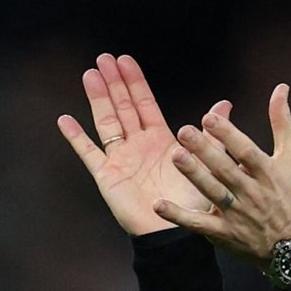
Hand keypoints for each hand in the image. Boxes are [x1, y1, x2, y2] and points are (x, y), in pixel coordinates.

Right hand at [57, 54, 231, 234]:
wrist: (175, 232)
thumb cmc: (192, 202)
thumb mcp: (206, 162)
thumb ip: (211, 134)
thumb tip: (225, 105)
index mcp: (159, 140)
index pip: (144, 104)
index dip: (134, 82)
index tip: (125, 60)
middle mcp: (138, 146)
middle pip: (122, 107)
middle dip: (114, 82)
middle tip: (104, 58)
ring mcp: (120, 159)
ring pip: (106, 122)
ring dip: (98, 99)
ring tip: (90, 75)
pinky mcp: (107, 176)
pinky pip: (89, 153)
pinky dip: (76, 137)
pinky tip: (65, 120)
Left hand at [153, 83, 290, 265]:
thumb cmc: (289, 194)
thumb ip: (282, 122)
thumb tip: (280, 88)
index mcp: (267, 172)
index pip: (246, 151)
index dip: (229, 135)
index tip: (210, 117)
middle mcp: (252, 193)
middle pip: (226, 170)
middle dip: (205, 150)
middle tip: (183, 131)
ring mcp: (237, 214)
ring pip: (212, 193)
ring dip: (193, 176)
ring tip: (175, 156)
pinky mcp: (223, 233)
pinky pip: (199, 224)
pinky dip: (179, 216)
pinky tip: (159, 205)